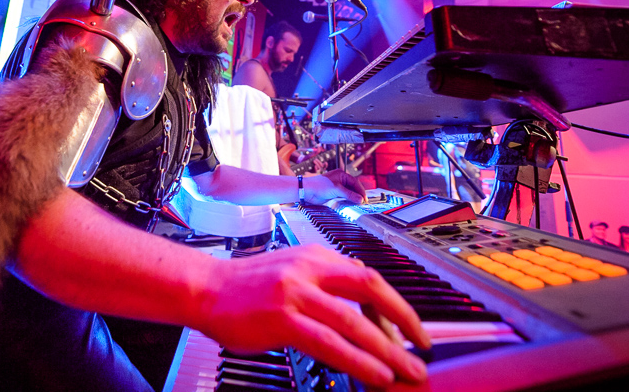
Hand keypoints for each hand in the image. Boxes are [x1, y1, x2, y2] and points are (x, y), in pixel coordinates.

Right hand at [197, 245, 430, 387]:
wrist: (206, 289)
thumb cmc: (247, 286)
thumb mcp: (292, 271)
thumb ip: (326, 283)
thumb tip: (363, 306)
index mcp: (315, 256)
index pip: (368, 276)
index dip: (397, 303)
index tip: (414, 326)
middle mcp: (308, 269)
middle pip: (370, 288)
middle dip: (404, 319)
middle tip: (422, 347)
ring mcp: (295, 293)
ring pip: (353, 321)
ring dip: (387, 350)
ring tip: (407, 371)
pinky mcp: (281, 319)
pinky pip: (329, 343)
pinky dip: (358, 360)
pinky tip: (374, 373)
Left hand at [302, 169, 365, 203]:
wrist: (307, 191)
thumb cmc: (319, 186)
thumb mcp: (336, 189)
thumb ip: (349, 194)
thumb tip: (360, 199)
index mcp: (341, 174)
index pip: (355, 182)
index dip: (360, 190)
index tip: (364, 198)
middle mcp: (340, 180)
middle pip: (353, 187)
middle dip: (358, 194)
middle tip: (363, 202)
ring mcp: (337, 187)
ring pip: (349, 192)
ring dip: (354, 198)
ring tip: (359, 204)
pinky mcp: (334, 194)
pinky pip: (344, 196)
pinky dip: (348, 200)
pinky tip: (351, 204)